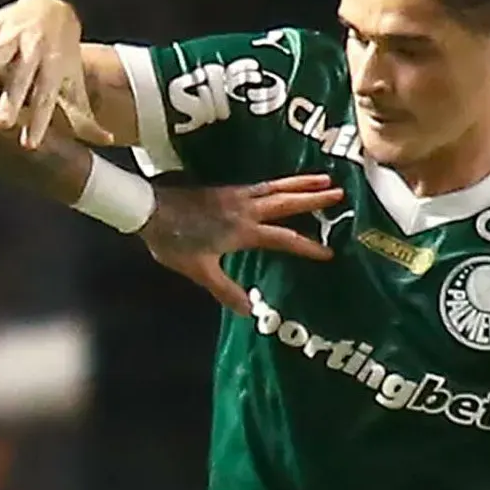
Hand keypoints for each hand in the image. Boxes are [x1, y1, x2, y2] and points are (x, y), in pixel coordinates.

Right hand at [0, 0, 112, 148]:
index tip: (29, 145)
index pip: (47, 100)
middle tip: (2, 124)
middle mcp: (36, 53)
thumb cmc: (61, 56)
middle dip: (13, 99)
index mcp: (55, 71)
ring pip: (4, 48)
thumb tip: (109, 140)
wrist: (53, 10)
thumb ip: (84, 116)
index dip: (40, 122)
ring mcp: (16, 36)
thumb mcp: (73, 83)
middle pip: (24, 78)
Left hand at [139, 177, 344, 312]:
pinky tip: (286, 183)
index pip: (283, 239)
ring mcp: (237, 196)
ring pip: (276, 187)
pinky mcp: (227, 190)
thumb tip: (251, 311)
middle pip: (287, 202)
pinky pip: (262, 184)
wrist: (149, 210)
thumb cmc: (173, 242)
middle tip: (341, 194)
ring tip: (326, 177)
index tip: (329, 253)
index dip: (307, 247)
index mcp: (242, 231)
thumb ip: (225, 290)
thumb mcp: (198, 271)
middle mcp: (244, 210)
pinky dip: (280, 182)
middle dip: (314, 198)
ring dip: (302, 182)